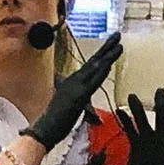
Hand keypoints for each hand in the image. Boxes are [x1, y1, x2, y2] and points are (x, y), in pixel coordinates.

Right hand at [25, 31, 122, 152]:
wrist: (45, 129)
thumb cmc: (54, 120)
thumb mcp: (67, 105)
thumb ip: (74, 98)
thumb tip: (75, 96)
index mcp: (73, 82)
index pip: (90, 66)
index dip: (101, 55)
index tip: (111, 45)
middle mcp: (74, 80)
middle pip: (94, 61)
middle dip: (107, 47)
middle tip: (117, 34)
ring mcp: (76, 86)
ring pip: (95, 67)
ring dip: (108, 54)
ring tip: (118, 42)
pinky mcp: (79, 95)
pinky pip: (93, 80)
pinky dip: (101, 70)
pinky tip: (109, 62)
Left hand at [122, 84, 163, 164]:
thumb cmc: (160, 163)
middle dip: (161, 100)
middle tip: (159, 90)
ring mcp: (151, 142)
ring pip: (143, 119)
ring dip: (137, 106)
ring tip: (132, 96)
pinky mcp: (137, 146)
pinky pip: (130, 129)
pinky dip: (124, 119)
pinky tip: (119, 110)